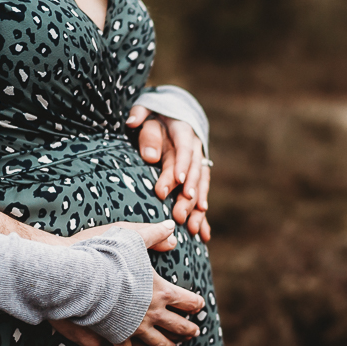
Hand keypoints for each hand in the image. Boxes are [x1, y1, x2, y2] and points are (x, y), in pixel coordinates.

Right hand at [46, 219, 202, 345]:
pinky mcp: (111, 338)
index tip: (199, 307)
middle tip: (193, 333)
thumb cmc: (104, 255)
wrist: (75, 277)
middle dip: (186, 330)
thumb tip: (172, 228)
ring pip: (154, 344)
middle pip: (176, 327)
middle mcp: (151, 314)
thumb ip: (154, 234)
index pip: (187, 301)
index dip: (195, 304)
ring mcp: (132, 329)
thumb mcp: (132, 237)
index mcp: (161, 291)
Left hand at [127, 106, 211, 241]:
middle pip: (193, 174)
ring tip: (190, 228)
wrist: (169, 113)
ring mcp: (197, 163)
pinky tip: (202, 233)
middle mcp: (195, 149)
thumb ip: (143, 123)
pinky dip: (202, 215)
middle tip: (178, 214)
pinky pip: (202, 196)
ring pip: (200, 188)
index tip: (176, 183)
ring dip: (196, 209)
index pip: (184, 150)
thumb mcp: (146, 112)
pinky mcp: (197, 176)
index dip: (181, 166)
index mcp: (183, 132)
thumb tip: (150, 154)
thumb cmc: (152, 115)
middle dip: (188, 196)